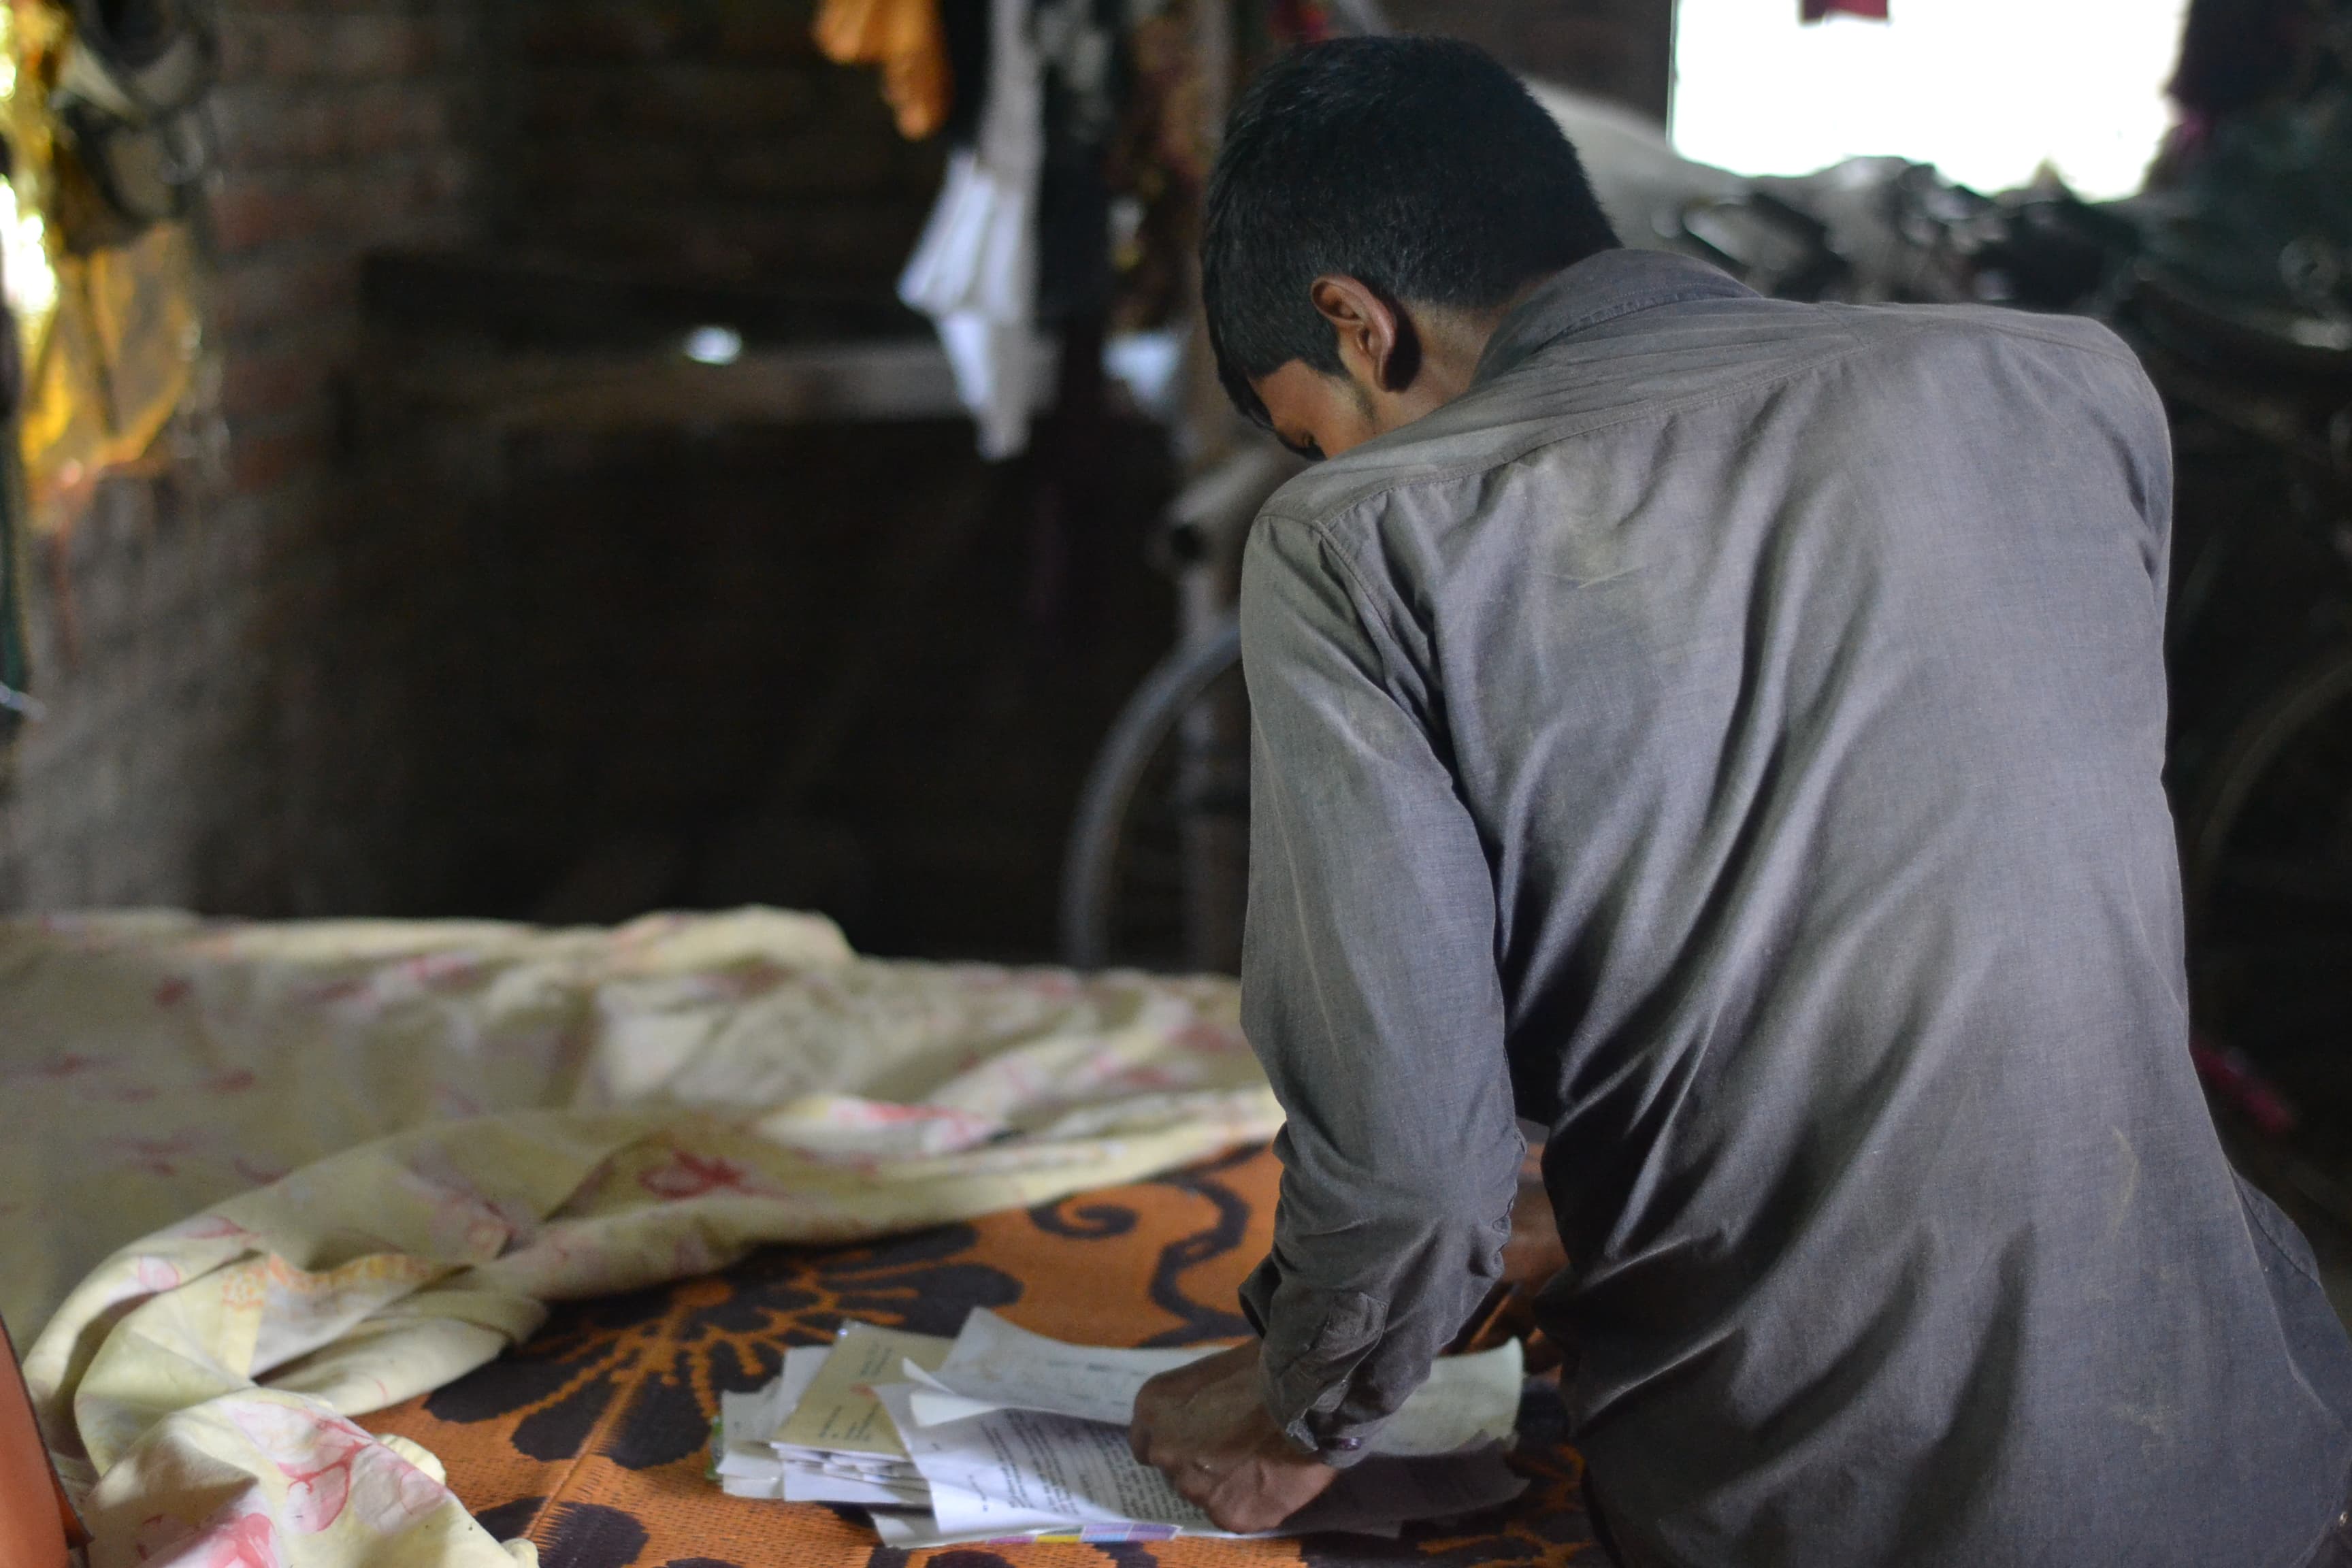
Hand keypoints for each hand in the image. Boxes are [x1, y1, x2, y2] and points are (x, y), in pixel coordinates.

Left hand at [1129, 1340, 1339, 1532]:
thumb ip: (1191, 1405)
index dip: (1176, 1440)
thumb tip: (1201, 1417)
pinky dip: (1253, 1501)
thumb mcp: (1209, 1372)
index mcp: (1152, 1409)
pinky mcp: (1228, 1515)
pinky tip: (1273, 1478)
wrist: (1305, 1393)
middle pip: (1176, 1470)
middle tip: (1235, 1447)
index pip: (1145, 1443)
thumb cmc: (1261, 1367)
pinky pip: (1236, 1512)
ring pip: (1205, 1494)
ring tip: (1261, 1461)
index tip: (1198, 1437)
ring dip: (1225, 1483)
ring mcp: (1194, 1488)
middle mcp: (1164, 1452)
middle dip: (1199, 1462)